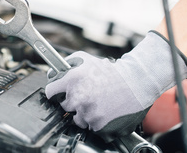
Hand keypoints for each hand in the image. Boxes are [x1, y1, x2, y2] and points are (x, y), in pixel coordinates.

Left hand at [45, 31, 186, 141]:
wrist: (136, 83)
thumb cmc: (111, 72)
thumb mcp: (86, 59)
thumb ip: (67, 64)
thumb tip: (54, 73)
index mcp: (72, 81)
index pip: (50, 92)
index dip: (55, 91)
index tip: (59, 92)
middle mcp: (78, 98)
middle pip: (64, 107)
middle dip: (72, 101)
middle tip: (86, 94)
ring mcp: (88, 114)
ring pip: (77, 120)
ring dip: (84, 113)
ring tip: (97, 102)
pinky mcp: (99, 127)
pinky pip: (91, 128)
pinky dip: (96, 122)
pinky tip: (104, 111)